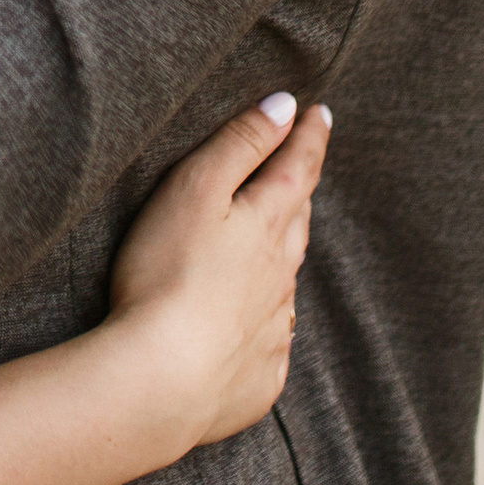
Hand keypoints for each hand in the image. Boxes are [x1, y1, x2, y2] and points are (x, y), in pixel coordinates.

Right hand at [107, 94, 329, 449]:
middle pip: (297, 225)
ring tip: (276, 244)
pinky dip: (265, 323)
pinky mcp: (256, 377)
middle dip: (299, 195)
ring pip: (286, 282)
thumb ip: (241, 144)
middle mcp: (281, 276)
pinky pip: (269, 341)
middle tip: (302, 173)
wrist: (162, 380)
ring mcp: (271, 330)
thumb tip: (286, 105)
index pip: (298, 170)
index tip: (321, 115)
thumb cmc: (166, 274)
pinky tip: (251, 327)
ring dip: (283, 257)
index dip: (309, 138)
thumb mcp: (197, 189)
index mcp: (267, 225)